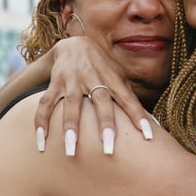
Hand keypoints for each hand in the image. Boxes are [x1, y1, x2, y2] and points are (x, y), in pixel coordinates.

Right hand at [35, 36, 152, 154]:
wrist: (73, 44)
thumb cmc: (103, 68)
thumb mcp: (119, 77)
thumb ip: (132, 99)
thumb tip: (155, 124)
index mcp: (112, 78)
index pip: (128, 98)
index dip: (139, 116)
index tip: (149, 136)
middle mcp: (92, 77)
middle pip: (100, 101)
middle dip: (104, 125)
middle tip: (108, 150)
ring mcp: (71, 80)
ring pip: (71, 104)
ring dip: (70, 127)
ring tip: (70, 151)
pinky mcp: (54, 84)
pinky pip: (45, 104)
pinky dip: (41, 122)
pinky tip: (41, 142)